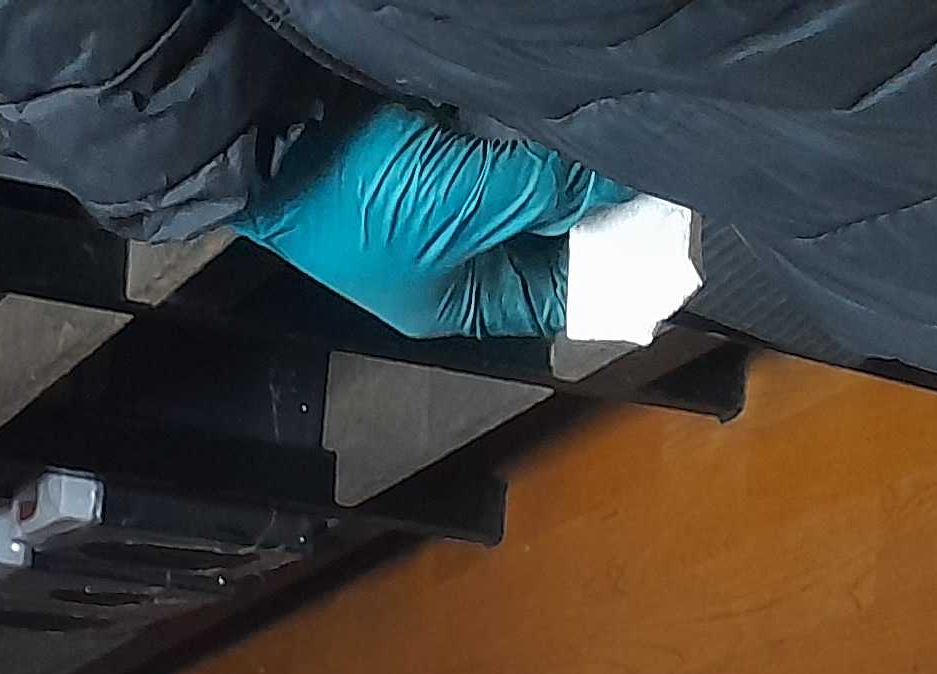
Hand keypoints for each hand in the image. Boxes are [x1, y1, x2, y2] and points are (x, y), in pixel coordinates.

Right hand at [234, 104, 631, 341]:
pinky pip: (498, 138)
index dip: (607, 263)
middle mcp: (457, 254)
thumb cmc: (357, 205)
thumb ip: (545, 193)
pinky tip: (561, 109)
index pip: (557, 292)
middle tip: (647, 168)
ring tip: (612, 134)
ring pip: (527, 180)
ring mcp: (443, 197)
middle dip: (590, 203)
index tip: (659, 228)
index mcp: (462, 301)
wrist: (276, 142)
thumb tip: (614, 181)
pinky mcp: (433, 145)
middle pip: (546, 232)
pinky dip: (528, 126)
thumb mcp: (465, 208)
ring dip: (562, 160)